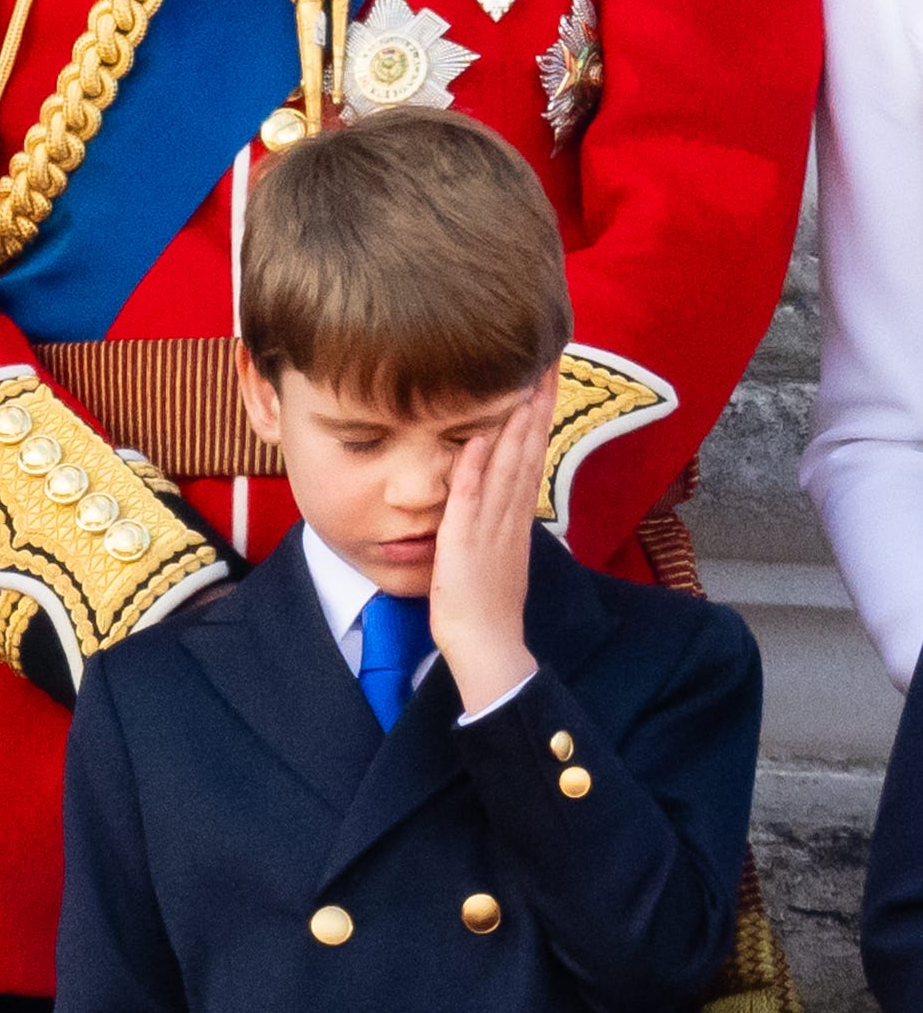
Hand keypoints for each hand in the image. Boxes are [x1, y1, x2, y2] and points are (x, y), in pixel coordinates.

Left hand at [430, 366, 557, 712]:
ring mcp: (491, 529)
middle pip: (527, 453)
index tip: (544, 383)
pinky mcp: (465, 544)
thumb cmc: (488, 608)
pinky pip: (469, 501)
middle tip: (546, 365)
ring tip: (523, 385)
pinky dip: (473, 469)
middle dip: (536, 407)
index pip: (531, 458)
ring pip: (506, 469)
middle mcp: (510, 518)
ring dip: (514, 426)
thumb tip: (505, 501)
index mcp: (517, 520)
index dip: (538, 419)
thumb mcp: (499, 557)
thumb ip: (502, 525)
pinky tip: (475, 439)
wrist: (488, 648)